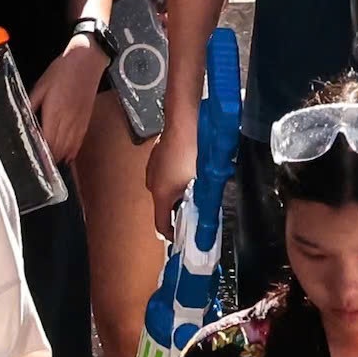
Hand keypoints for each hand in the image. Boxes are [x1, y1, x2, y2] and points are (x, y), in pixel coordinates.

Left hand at [30, 37, 105, 163]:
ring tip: (49, 165)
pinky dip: (71, 152)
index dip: (39, 154)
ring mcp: (78, 122)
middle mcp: (67, 121)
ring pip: (68, 148)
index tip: (31, 160)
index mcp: (54, 112)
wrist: (87, 59)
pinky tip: (65, 157)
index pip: (46, 142)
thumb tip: (22, 120)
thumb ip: (31, 104)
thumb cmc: (62, 70)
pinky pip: (78, 142)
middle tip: (37, 165)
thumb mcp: (41, 85)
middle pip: (57, 149)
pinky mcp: (86, 120)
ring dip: (59, 158)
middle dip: (48, 159)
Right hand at [147, 118, 197, 235]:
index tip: (182, 235)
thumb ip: (201, 201)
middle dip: (178, 208)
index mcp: (160, 194)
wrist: (185, 121)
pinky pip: (163, 173)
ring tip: (193, 183)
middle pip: (163, 206)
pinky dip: (174, 175)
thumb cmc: (191, 150)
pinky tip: (188, 166)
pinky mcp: (155, 155)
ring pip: (164, 188)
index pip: (162, 226)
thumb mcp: (200, 181)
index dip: (173, 234)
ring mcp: (152, 167)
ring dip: (176, 190)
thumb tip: (206, 213)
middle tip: (194, 205)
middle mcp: (152, 183)